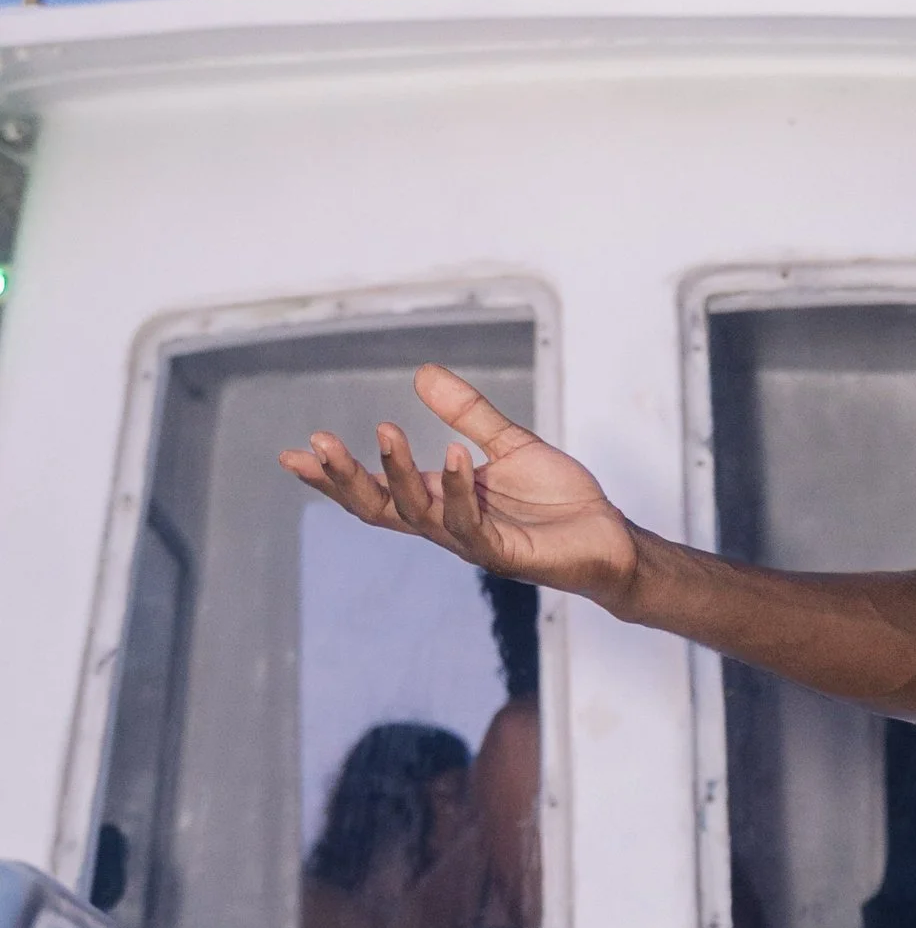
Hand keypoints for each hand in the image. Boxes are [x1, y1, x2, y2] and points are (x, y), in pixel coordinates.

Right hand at [281, 365, 638, 603]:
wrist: (611, 540)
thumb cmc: (560, 503)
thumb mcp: (509, 445)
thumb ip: (467, 413)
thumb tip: (422, 373)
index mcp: (441, 499)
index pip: (376, 491)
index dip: (335, 476)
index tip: (292, 455)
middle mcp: (448, 524)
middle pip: (380, 508)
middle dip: (345, 478)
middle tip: (314, 444)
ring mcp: (473, 542)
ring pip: (418, 513)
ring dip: (396, 472)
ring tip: (383, 430)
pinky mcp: (505, 554)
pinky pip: (471, 524)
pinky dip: (459, 489)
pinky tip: (454, 456)